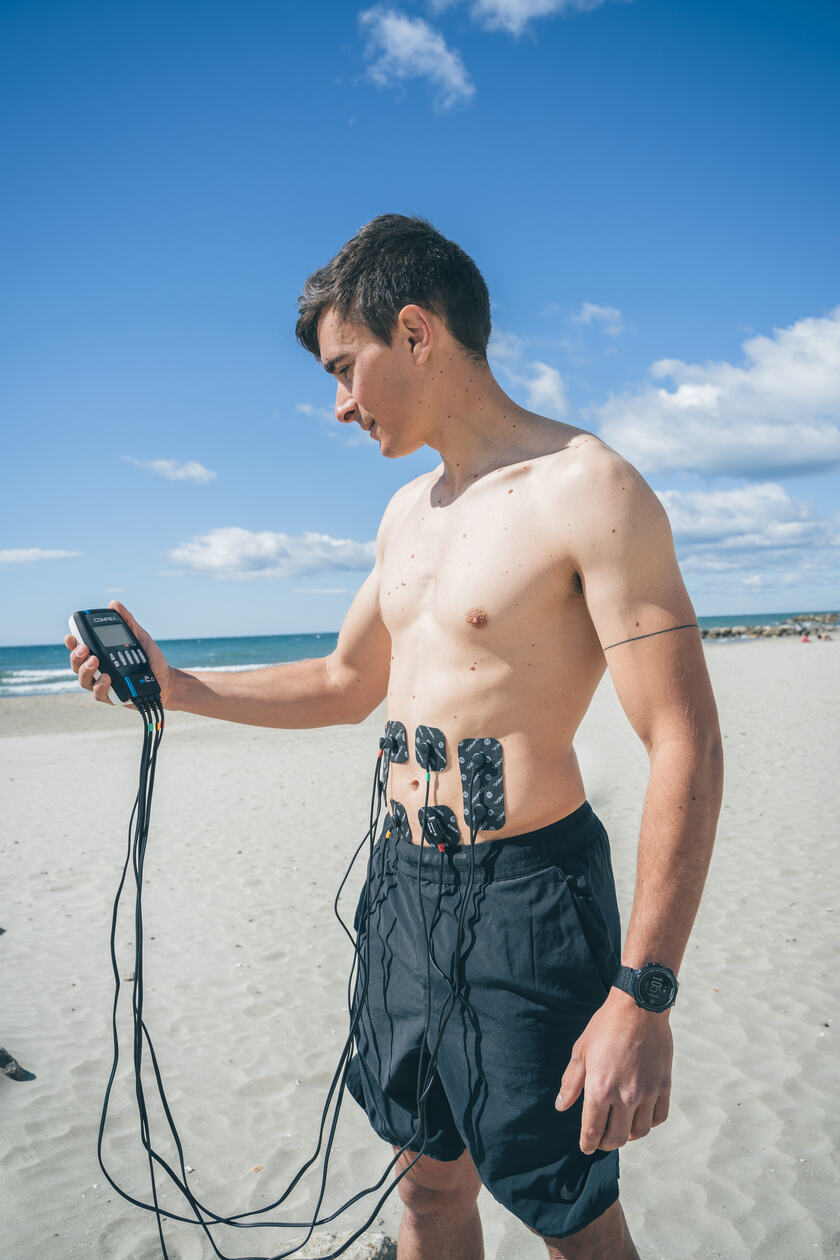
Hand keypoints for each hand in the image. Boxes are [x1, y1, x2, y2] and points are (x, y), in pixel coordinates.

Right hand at [64, 601, 175, 708]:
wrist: (166, 680)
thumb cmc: (150, 659)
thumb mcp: (140, 637)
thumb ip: (127, 622)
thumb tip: (114, 604)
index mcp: (101, 654)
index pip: (80, 649)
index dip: (72, 643)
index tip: (71, 636)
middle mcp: (97, 670)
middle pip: (77, 665)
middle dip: (76, 656)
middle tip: (85, 649)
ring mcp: (103, 685)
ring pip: (84, 680)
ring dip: (86, 670)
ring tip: (95, 661)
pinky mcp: (111, 697)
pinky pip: (99, 694)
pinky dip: (100, 686)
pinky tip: (106, 678)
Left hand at [555, 987, 672, 1153]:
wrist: (638, 1008)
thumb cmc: (605, 1027)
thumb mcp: (581, 1051)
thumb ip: (571, 1083)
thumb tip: (561, 1106)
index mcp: (599, 1089)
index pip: (592, 1130)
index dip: (587, 1143)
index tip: (586, 1147)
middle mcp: (624, 1096)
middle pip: (616, 1138)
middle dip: (605, 1144)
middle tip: (601, 1140)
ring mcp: (646, 1093)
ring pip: (639, 1132)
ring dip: (628, 1135)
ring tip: (621, 1128)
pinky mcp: (663, 1086)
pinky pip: (658, 1117)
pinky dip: (649, 1122)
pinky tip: (641, 1116)